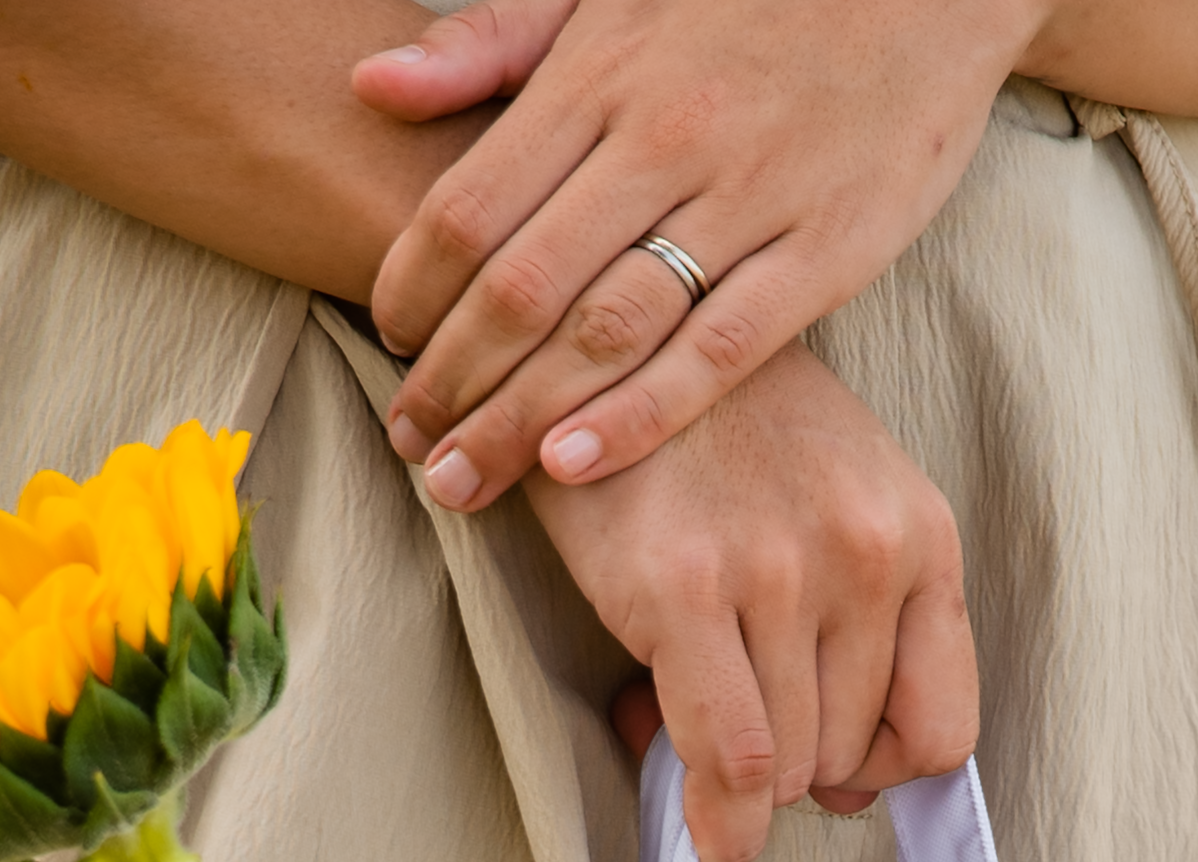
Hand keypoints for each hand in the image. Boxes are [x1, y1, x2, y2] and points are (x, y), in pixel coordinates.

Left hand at [354, 0, 1037, 513]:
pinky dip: (639, 414)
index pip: (472, 202)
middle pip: (523, 285)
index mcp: (601, 71)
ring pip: (606, 330)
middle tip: (409, 445)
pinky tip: (574, 467)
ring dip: (520, 419)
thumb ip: (494, 43)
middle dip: (451, 380)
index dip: (413, 287)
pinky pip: (717, 352)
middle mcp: (665, 136)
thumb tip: (371, 86)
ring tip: (463, 482)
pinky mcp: (826, 251)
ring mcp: (748, 197)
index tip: (388, 343)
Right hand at [520, 340, 975, 861]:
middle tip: (730, 711)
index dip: (882, 768)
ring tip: (687, 705)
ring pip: (790, 771)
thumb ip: (862, 637)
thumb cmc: (723, 436)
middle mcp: (864, 551)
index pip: (944, 730)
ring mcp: (778, 569)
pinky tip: (701, 818)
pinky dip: (719, 816)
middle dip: (791, 764)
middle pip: (852, 758)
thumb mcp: (833, 508)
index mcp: (917, 533)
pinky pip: (732, 759)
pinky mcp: (686, 587)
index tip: (830, 754)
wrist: (612, 335)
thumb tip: (848, 798)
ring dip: (738, 776)